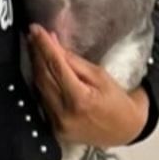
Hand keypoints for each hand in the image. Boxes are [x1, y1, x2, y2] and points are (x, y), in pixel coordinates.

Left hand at [27, 24, 148, 147]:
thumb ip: (75, 62)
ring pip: (38, 89)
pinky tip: (42, 71)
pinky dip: (41, 84)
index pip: (56, 66)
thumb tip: (54, 45)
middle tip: (33, 35)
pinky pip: (42, 101)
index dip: (44, 46)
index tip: (35, 29)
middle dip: (37, 54)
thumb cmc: (118, 101)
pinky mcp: (54, 129)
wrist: (125, 130)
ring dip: (36, 67)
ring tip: (35, 49)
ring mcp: (57, 124)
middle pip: (42, 77)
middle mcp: (64, 114)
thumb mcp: (101, 76)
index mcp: (80, 99)